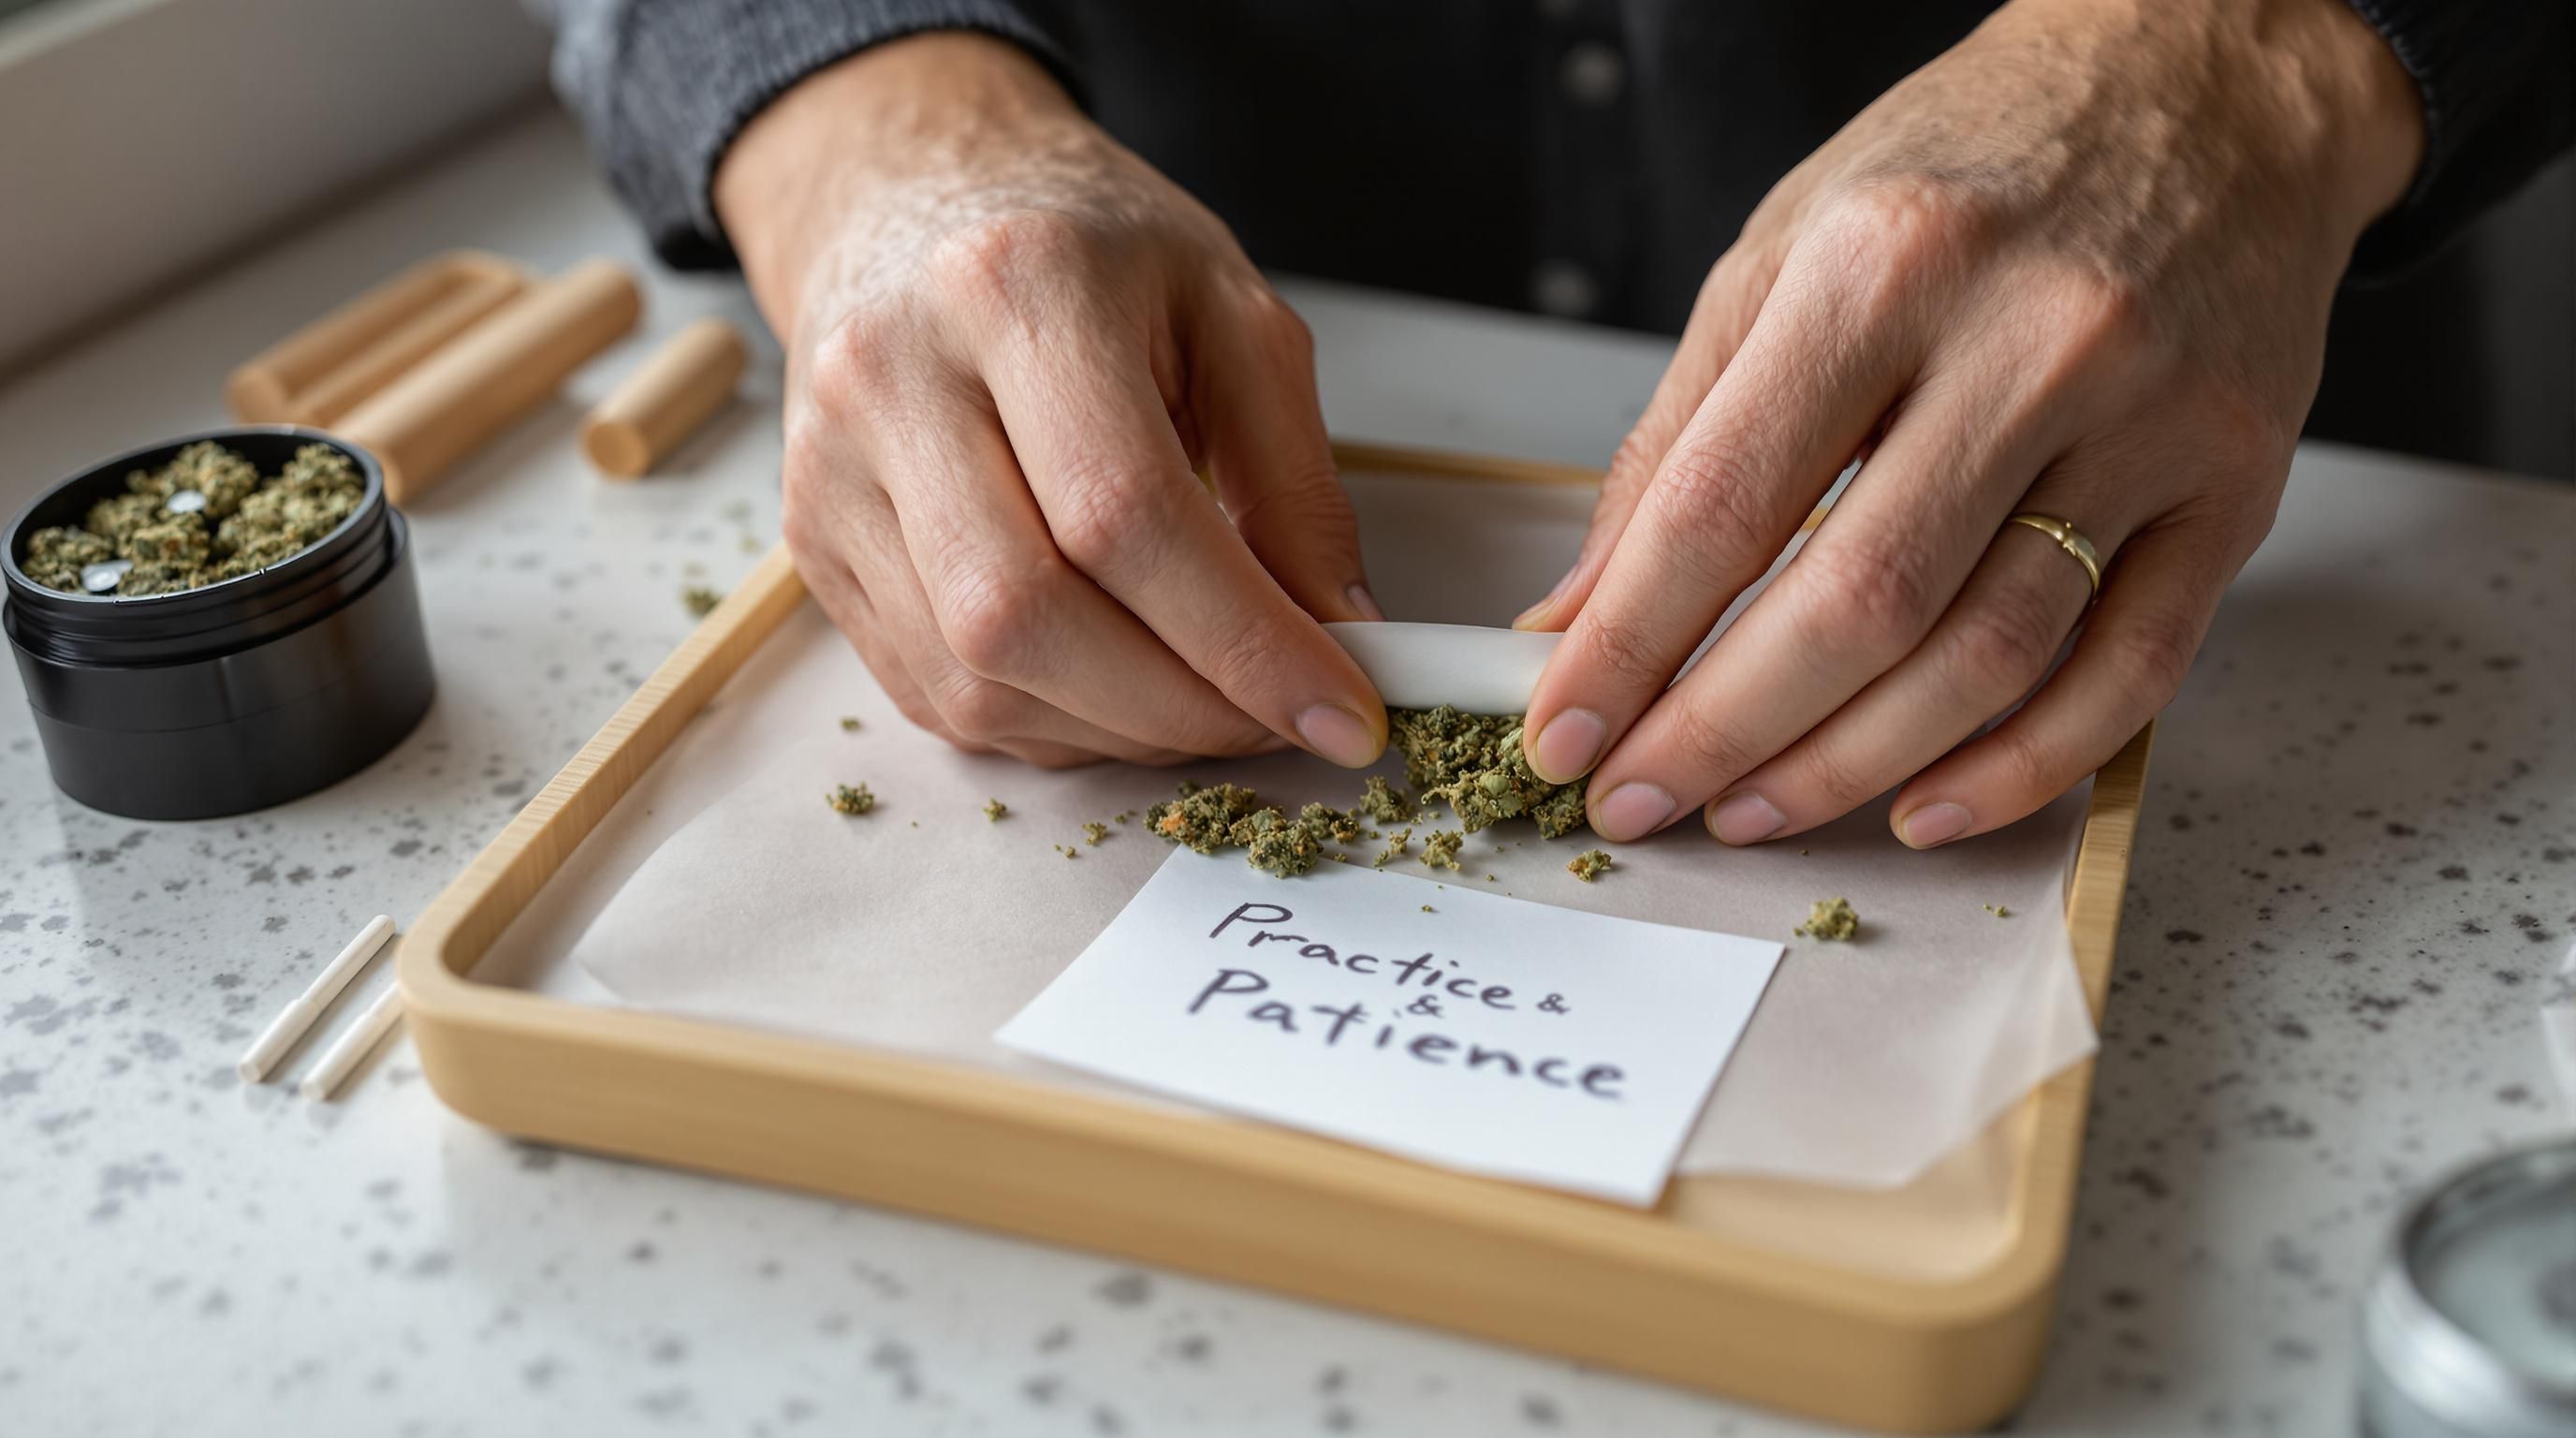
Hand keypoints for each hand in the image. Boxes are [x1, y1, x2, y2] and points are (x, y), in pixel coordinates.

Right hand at [717, 34, 1385, 768]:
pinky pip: (934, 693)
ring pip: (972, 679)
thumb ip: (1296, 478)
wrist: (912, 200)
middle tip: (1275, 723)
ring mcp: (832, 471)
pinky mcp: (815, 545)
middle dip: (1178, 708)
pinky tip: (1118, 693)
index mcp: (1015, 289)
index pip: (1127, 512)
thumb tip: (1339, 636)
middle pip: (1027, 615)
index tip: (1341, 713)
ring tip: (1203, 705)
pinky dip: (1050, 725)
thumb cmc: (1085, 254)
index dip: (1245, 642)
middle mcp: (894, 376)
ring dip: (1116, 733)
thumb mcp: (1231, 312)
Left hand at [1514, 0, 2420, 845]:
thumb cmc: (1977, 164)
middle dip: (1723, 732)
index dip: (1631, 644)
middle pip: (1856, 604)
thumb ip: (1680, 437)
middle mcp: (2029, 342)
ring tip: (1753, 811)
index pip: (1726, 503)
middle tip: (1644, 799)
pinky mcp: (2235, 488)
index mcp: (1885, 268)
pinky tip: (1927, 807)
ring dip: (1850, 766)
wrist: (2206, 86)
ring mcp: (2150, 422)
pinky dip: (2023, 768)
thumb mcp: (1787, 248)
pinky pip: (2130, 673)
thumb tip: (1584, 611)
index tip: (1566, 731)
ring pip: (1986, 657)